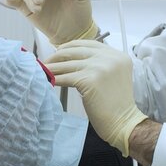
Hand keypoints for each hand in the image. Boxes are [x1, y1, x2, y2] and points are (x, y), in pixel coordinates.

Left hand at [45, 40, 146, 156]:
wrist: (123, 122)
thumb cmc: (116, 104)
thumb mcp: (113, 76)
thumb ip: (99, 64)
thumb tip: (70, 59)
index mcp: (116, 55)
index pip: (88, 44)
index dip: (70, 46)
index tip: (58, 50)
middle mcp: (109, 58)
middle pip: (76, 51)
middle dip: (57, 56)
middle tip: (46, 61)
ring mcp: (99, 67)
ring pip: (68, 64)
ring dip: (52, 67)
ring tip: (42, 70)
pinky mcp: (89, 79)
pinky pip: (65, 77)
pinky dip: (54, 78)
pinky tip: (47, 80)